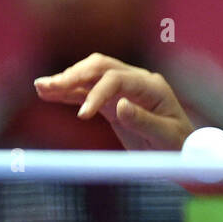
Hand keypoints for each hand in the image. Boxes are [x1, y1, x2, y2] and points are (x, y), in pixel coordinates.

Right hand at [33, 53, 194, 150]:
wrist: (182, 154)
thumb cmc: (178, 147)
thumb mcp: (166, 138)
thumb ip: (144, 121)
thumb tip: (120, 105)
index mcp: (152, 86)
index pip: (117, 79)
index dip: (97, 93)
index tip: (83, 115)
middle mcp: (137, 82)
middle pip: (101, 67)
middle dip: (74, 75)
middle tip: (49, 86)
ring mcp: (123, 90)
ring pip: (90, 77)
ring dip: (66, 81)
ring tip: (40, 87)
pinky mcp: (112, 103)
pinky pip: (87, 93)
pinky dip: (68, 94)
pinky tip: (47, 94)